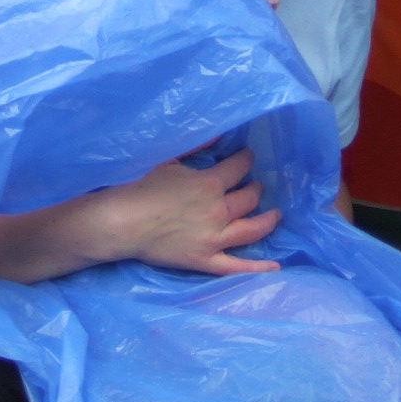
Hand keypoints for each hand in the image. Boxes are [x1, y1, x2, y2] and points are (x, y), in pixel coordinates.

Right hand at [96, 151, 282, 274]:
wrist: (125, 221)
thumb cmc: (143, 185)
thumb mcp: (169, 158)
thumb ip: (196, 146)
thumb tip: (219, 134)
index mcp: (209, 184)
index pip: (238, 168)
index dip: (245, 160)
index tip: (248, 156)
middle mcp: (218, 211)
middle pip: (248, 198)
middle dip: (255, 188)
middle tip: (257, 185)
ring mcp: (215, 239)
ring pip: (251, 230)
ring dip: (266, 220)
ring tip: (275, 214)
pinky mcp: (206, 261)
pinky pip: (237, 267)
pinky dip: (257, 268)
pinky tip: (275, 267)